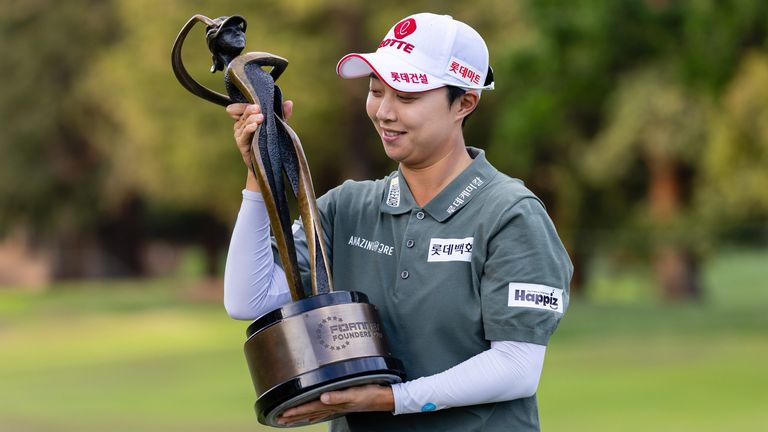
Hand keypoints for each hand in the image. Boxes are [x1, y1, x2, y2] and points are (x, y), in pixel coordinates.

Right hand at [226, 100, 293, 190]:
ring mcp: (240, 134)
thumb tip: (289, 103)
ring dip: (251, 119)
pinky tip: (255, 126)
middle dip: (250, 109)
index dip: (245, 103)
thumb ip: (283, 114)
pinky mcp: (241, 144)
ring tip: (260, 118)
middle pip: (243, 112)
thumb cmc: (272, 141)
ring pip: (243, 123)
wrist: (269, 163)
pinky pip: (243, 134)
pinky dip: (248, 129)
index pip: (241, 106)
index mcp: (248, 117)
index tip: (256, 102)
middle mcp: (241, 124)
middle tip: (259, 108)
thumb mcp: (279, 126)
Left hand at [277, 384, 393, 425]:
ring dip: (300, 416)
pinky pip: (322, 411)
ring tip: (288, 420)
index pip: (309, 407)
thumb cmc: (368, 393)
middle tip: (278, 420)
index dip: (295, 410)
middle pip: (308, 412)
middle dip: (293, 415)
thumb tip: (322, 397)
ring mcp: (336, 406)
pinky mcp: (341, 404)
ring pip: (313, 413)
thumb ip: (338, 395)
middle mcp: (331, 406)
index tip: (281, 414)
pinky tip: (310, 417)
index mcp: (332, 402)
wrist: (382, 397)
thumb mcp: (354, 392)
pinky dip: (314, 415)